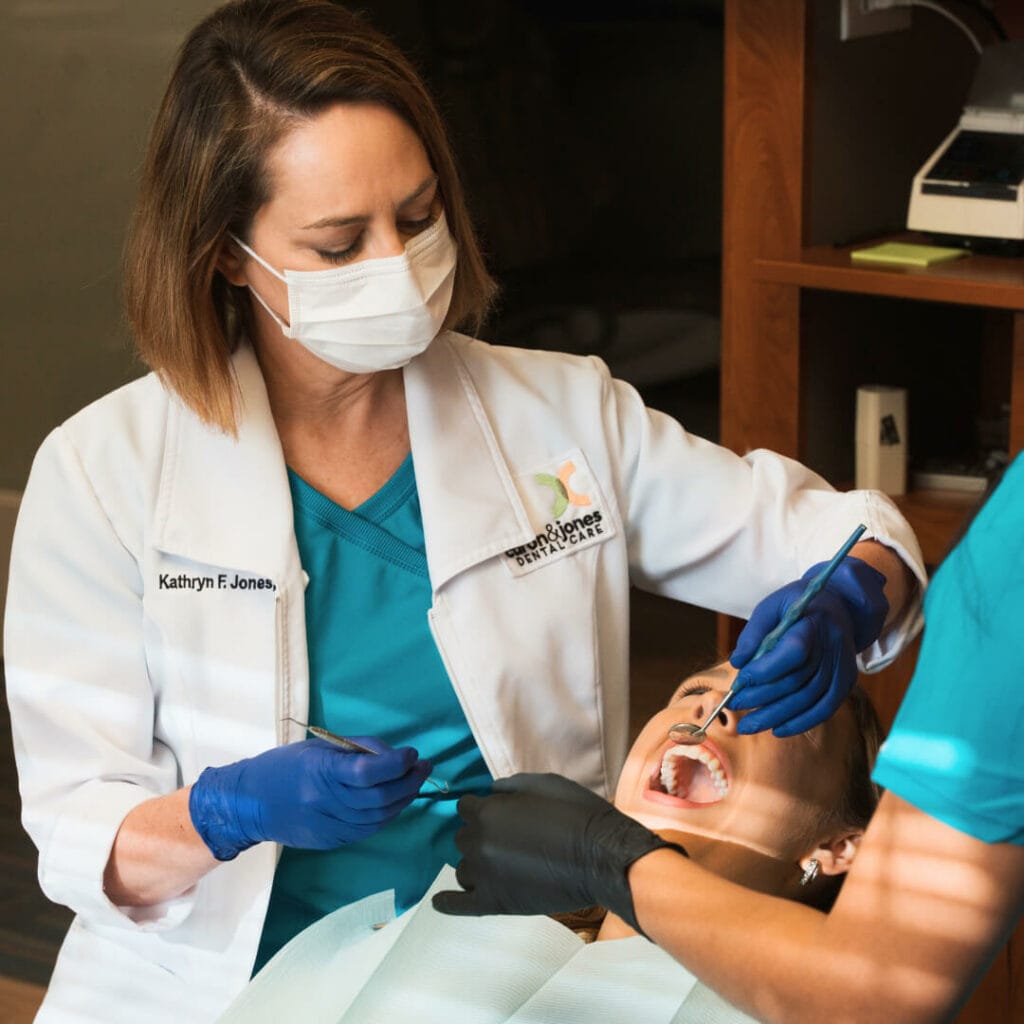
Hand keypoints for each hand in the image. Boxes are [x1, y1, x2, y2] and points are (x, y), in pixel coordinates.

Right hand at [188, 737, 431, 859]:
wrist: (248, 804)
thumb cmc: (284, 766)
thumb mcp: (318, 748)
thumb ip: (356, 751)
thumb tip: (393, 755)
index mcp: (319, 773)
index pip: (367, 772)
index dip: (396, 763)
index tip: (412, 753)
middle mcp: (324, 803)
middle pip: (379, 798)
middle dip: (408, 781)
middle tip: (423, 766)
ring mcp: (328, 826)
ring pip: (379, 816)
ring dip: (403, 798)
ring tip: (415, 780)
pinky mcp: (331, 841)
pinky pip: (369, 828)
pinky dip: (388, 814)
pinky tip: (396, 800)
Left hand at [431, 772, 685, 933]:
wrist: (601, 857)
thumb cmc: (576, 815)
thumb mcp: (545, 783)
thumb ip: (511, 786)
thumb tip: (492, 791)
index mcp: (487, 812)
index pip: (465, 806)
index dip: (482, 808)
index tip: (498, 813)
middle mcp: (478, 843)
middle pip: (462, 837)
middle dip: (479, 834)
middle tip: (507, 839)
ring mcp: (483, 876)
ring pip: (462, 869)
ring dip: (475, 864)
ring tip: (498, 866)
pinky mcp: (494, 904)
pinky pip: (458, 905)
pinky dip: (447, 903)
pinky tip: (440, 901)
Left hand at [729, 555, 887, 736]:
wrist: (839, 608)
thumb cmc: (798, 606)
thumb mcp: (772, 606)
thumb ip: (754, 633)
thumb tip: (737, 662)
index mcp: (813, 625)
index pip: (793, 653)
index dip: (765, 670)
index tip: (739, 681)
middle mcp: (832, 649)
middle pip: (796, 682)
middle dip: (761, 698)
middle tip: (733, 705)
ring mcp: (842, 669)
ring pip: (807, 700)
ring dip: (775, 716)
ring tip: (748, 725)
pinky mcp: (845, 683)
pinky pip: (824, 709)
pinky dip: (800, 723)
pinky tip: (777, 729)